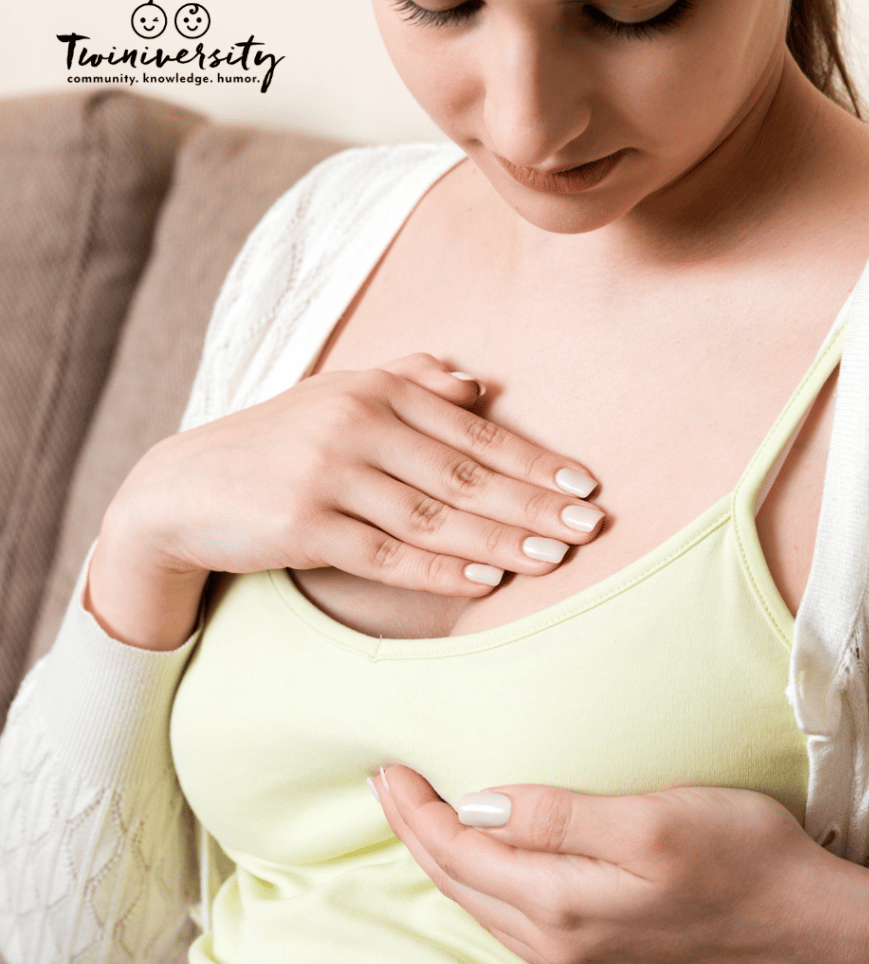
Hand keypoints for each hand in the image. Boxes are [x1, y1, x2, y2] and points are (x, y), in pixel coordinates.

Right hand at [88, 353, 602, 648]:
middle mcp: (356, 425)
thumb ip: (410, 381)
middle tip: (589, 527)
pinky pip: (385, 555)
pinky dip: (438, 571)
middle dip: (533, 504)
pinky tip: (484, 582)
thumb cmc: (279, 441)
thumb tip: (477, 384)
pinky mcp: (301, 525)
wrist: (185, 487)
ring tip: (552, 559)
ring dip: (498, 541)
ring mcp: (327, 475)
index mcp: (376, 391)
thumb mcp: (339, 396)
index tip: (585, 486)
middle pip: (464, 474)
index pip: (473, 431)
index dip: (534, 461)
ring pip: (433, 517)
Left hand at [370, 765, 868, 963]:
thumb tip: (479, 805)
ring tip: (422, 821)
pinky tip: (487, 870)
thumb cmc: (743, 854)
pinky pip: (522, 930)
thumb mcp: (652, 820)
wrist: (817, 919)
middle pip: (464, 889)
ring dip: (449, 865)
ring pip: (489, 913)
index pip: (463, 856)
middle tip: (389, 786)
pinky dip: (488, 892)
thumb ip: (558, 817)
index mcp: (568, 908)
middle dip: (419, 836)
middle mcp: (567, 950)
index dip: (418, 812)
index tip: (387, 770)